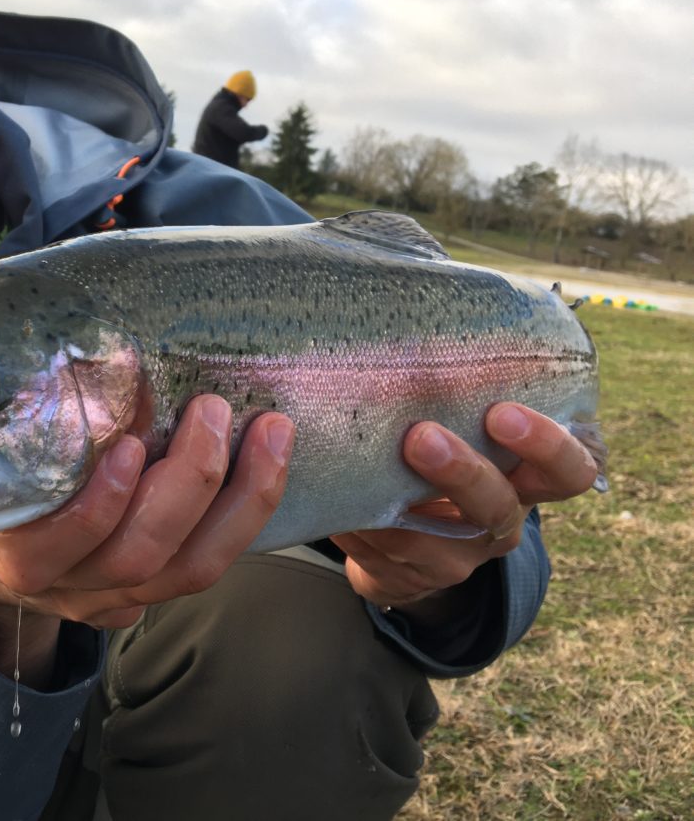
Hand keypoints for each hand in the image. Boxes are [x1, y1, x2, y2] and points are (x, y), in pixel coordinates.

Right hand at [0, 395, 294, 682]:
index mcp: (4, 550)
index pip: (48, 551)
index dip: (94, 508)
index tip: (128, 444)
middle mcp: (64, 585)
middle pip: (136, 557)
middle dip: (187, 486)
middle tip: (213, 411)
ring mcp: (116, 592)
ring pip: (188, 569)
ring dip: (238, 500)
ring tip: (267, 429)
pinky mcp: (155, 586)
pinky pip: (212, 563)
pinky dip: (251, 512)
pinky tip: (272, 455)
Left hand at [331, 402, 598, 618]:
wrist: (405, 546)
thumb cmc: (438, 464)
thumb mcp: (462, 431)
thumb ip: (456, 398)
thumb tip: (408, 325)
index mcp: (526, 481)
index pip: (572, 470)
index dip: (548, 446)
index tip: (502, 412)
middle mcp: (500, 523)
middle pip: (498, 507)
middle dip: (461, 472)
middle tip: (421, 437)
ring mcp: (456, 558)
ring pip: (428, 542)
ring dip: (390, 506)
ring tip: (356, 473)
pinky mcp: (408, 579)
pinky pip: (378, 556)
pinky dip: (353, 527)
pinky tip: (332, 502)